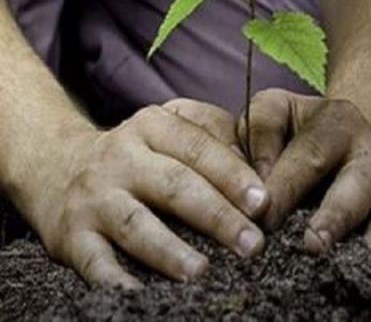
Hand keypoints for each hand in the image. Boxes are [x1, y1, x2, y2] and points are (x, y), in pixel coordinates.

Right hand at [28, 99, 267, 288]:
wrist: (55, 166)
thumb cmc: (138, 154)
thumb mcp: (169, 128)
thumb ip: (213, 138)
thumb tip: (259, 171)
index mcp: (153, 126)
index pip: (198, 148)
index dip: (233, 175)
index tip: (263, 202)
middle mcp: (121, 158)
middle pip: (175, 186)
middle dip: (217, 216)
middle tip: (252, 243)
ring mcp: (95, 197)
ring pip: (135, 224)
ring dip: (169, 250)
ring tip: (201, 271)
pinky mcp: (71, 236)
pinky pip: (95, 262)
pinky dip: (116, 281)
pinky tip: (143, 296)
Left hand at [240, 89, 370, 280]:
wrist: (350, 138)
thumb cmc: (298, 131)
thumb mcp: (277, 111)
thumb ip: (261, 131)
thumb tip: (259, 183)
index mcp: (337, 123)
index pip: (310, 155)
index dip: (286, 187)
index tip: (262, 217)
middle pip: (359, 186)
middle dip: (337, 217)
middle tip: (313, 244)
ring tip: (349, 268)